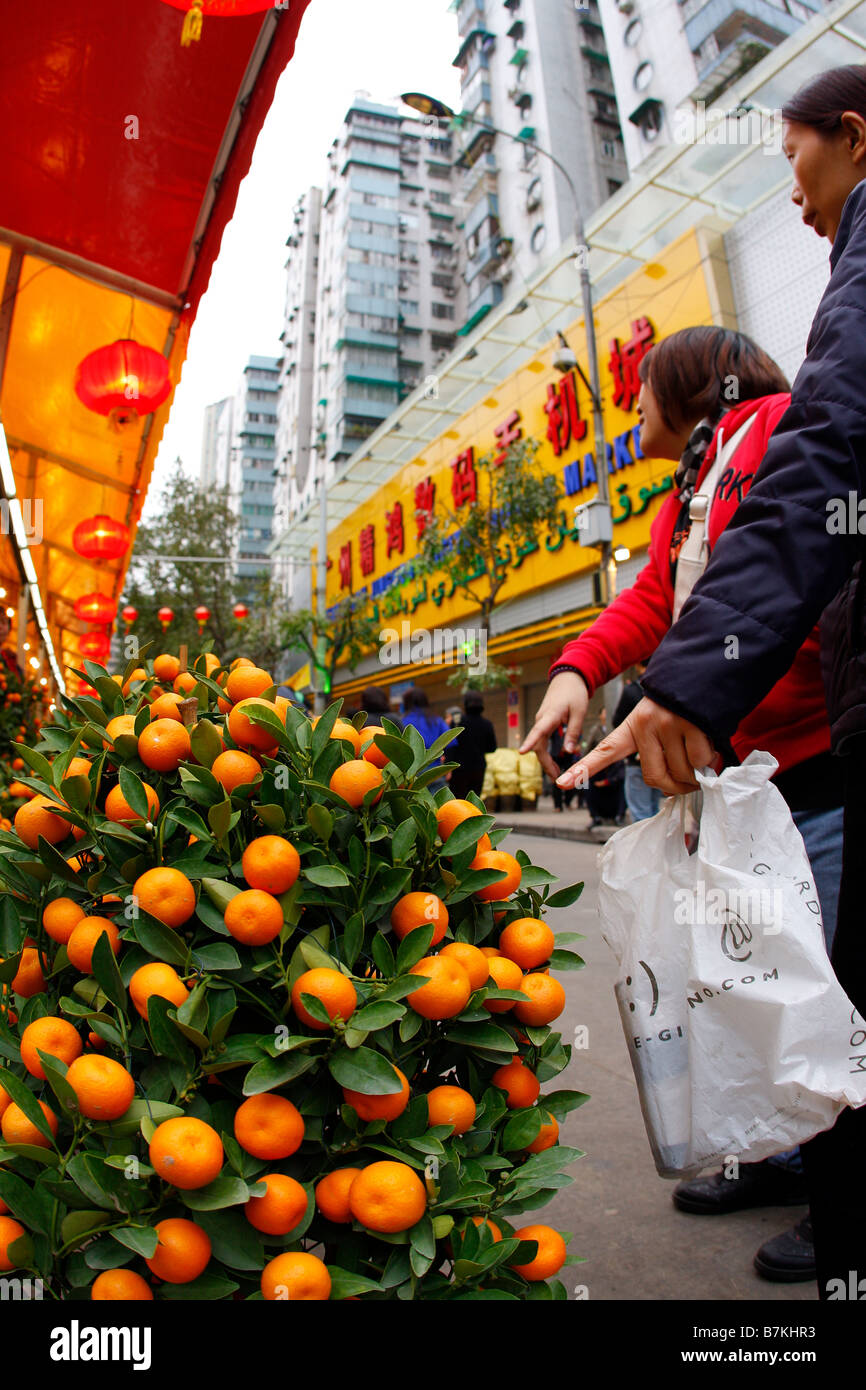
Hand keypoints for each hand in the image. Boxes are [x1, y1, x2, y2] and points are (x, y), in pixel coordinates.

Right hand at [519, 671, 588, 781]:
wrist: (568, 679)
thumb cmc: (574, 693)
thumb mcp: (579, 712)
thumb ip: (573, 732)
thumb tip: (569, 752)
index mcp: (550, 716)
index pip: (537, 731)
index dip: (529, 742)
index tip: (521, 752)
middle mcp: (542, 720)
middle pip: (538, 745)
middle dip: (545, 763)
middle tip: (556, 777)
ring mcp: (542, 722)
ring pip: (540, 744)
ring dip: (546, 760)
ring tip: (556, 773)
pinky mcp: (544, 723)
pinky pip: (542, 740)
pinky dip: (547, 752)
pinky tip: (554, 761)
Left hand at [556, 697, 716, 795]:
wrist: (701, 673)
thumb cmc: (679, 708)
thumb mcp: (657, 724)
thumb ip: (658, 756)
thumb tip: (669, 788)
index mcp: (632, 727)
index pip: (604, 751)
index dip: (584, 769)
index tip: (561, 783)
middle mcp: (645, 725)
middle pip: (654, 778)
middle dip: (674, 787)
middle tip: (686, 784)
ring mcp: (668, 724)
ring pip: (681, 772)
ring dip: (694, 775)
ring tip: (700, 758)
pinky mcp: (691, 724)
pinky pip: (699, 761)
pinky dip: (708, 762)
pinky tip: (709, 747)